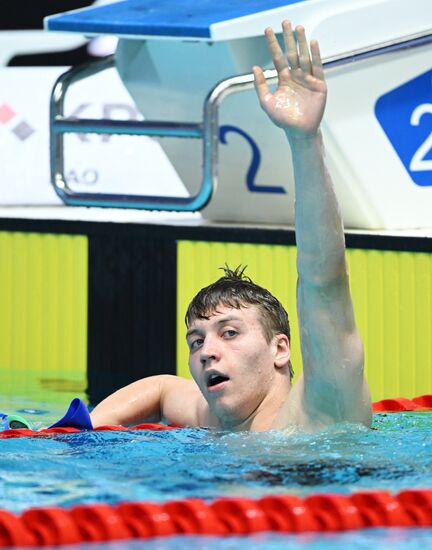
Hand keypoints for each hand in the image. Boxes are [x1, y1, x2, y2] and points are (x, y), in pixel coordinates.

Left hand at [253, 21, 326, 138]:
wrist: (299, 132)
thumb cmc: (283, 119)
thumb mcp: (267, 102)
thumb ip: (260, 85)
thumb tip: (254, 67)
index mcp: (284, 80)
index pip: (278, 58)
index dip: (273, 44)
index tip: (267, 30)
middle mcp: (296, 76)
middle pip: (291, 53)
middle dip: (288, 38)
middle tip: (285, 22)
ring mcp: (308, 79)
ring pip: (304, 57)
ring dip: (302, 42)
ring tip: (298, 28)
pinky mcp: (319, 84)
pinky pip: (317, 67)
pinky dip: (315, 55)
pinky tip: (313, 43)